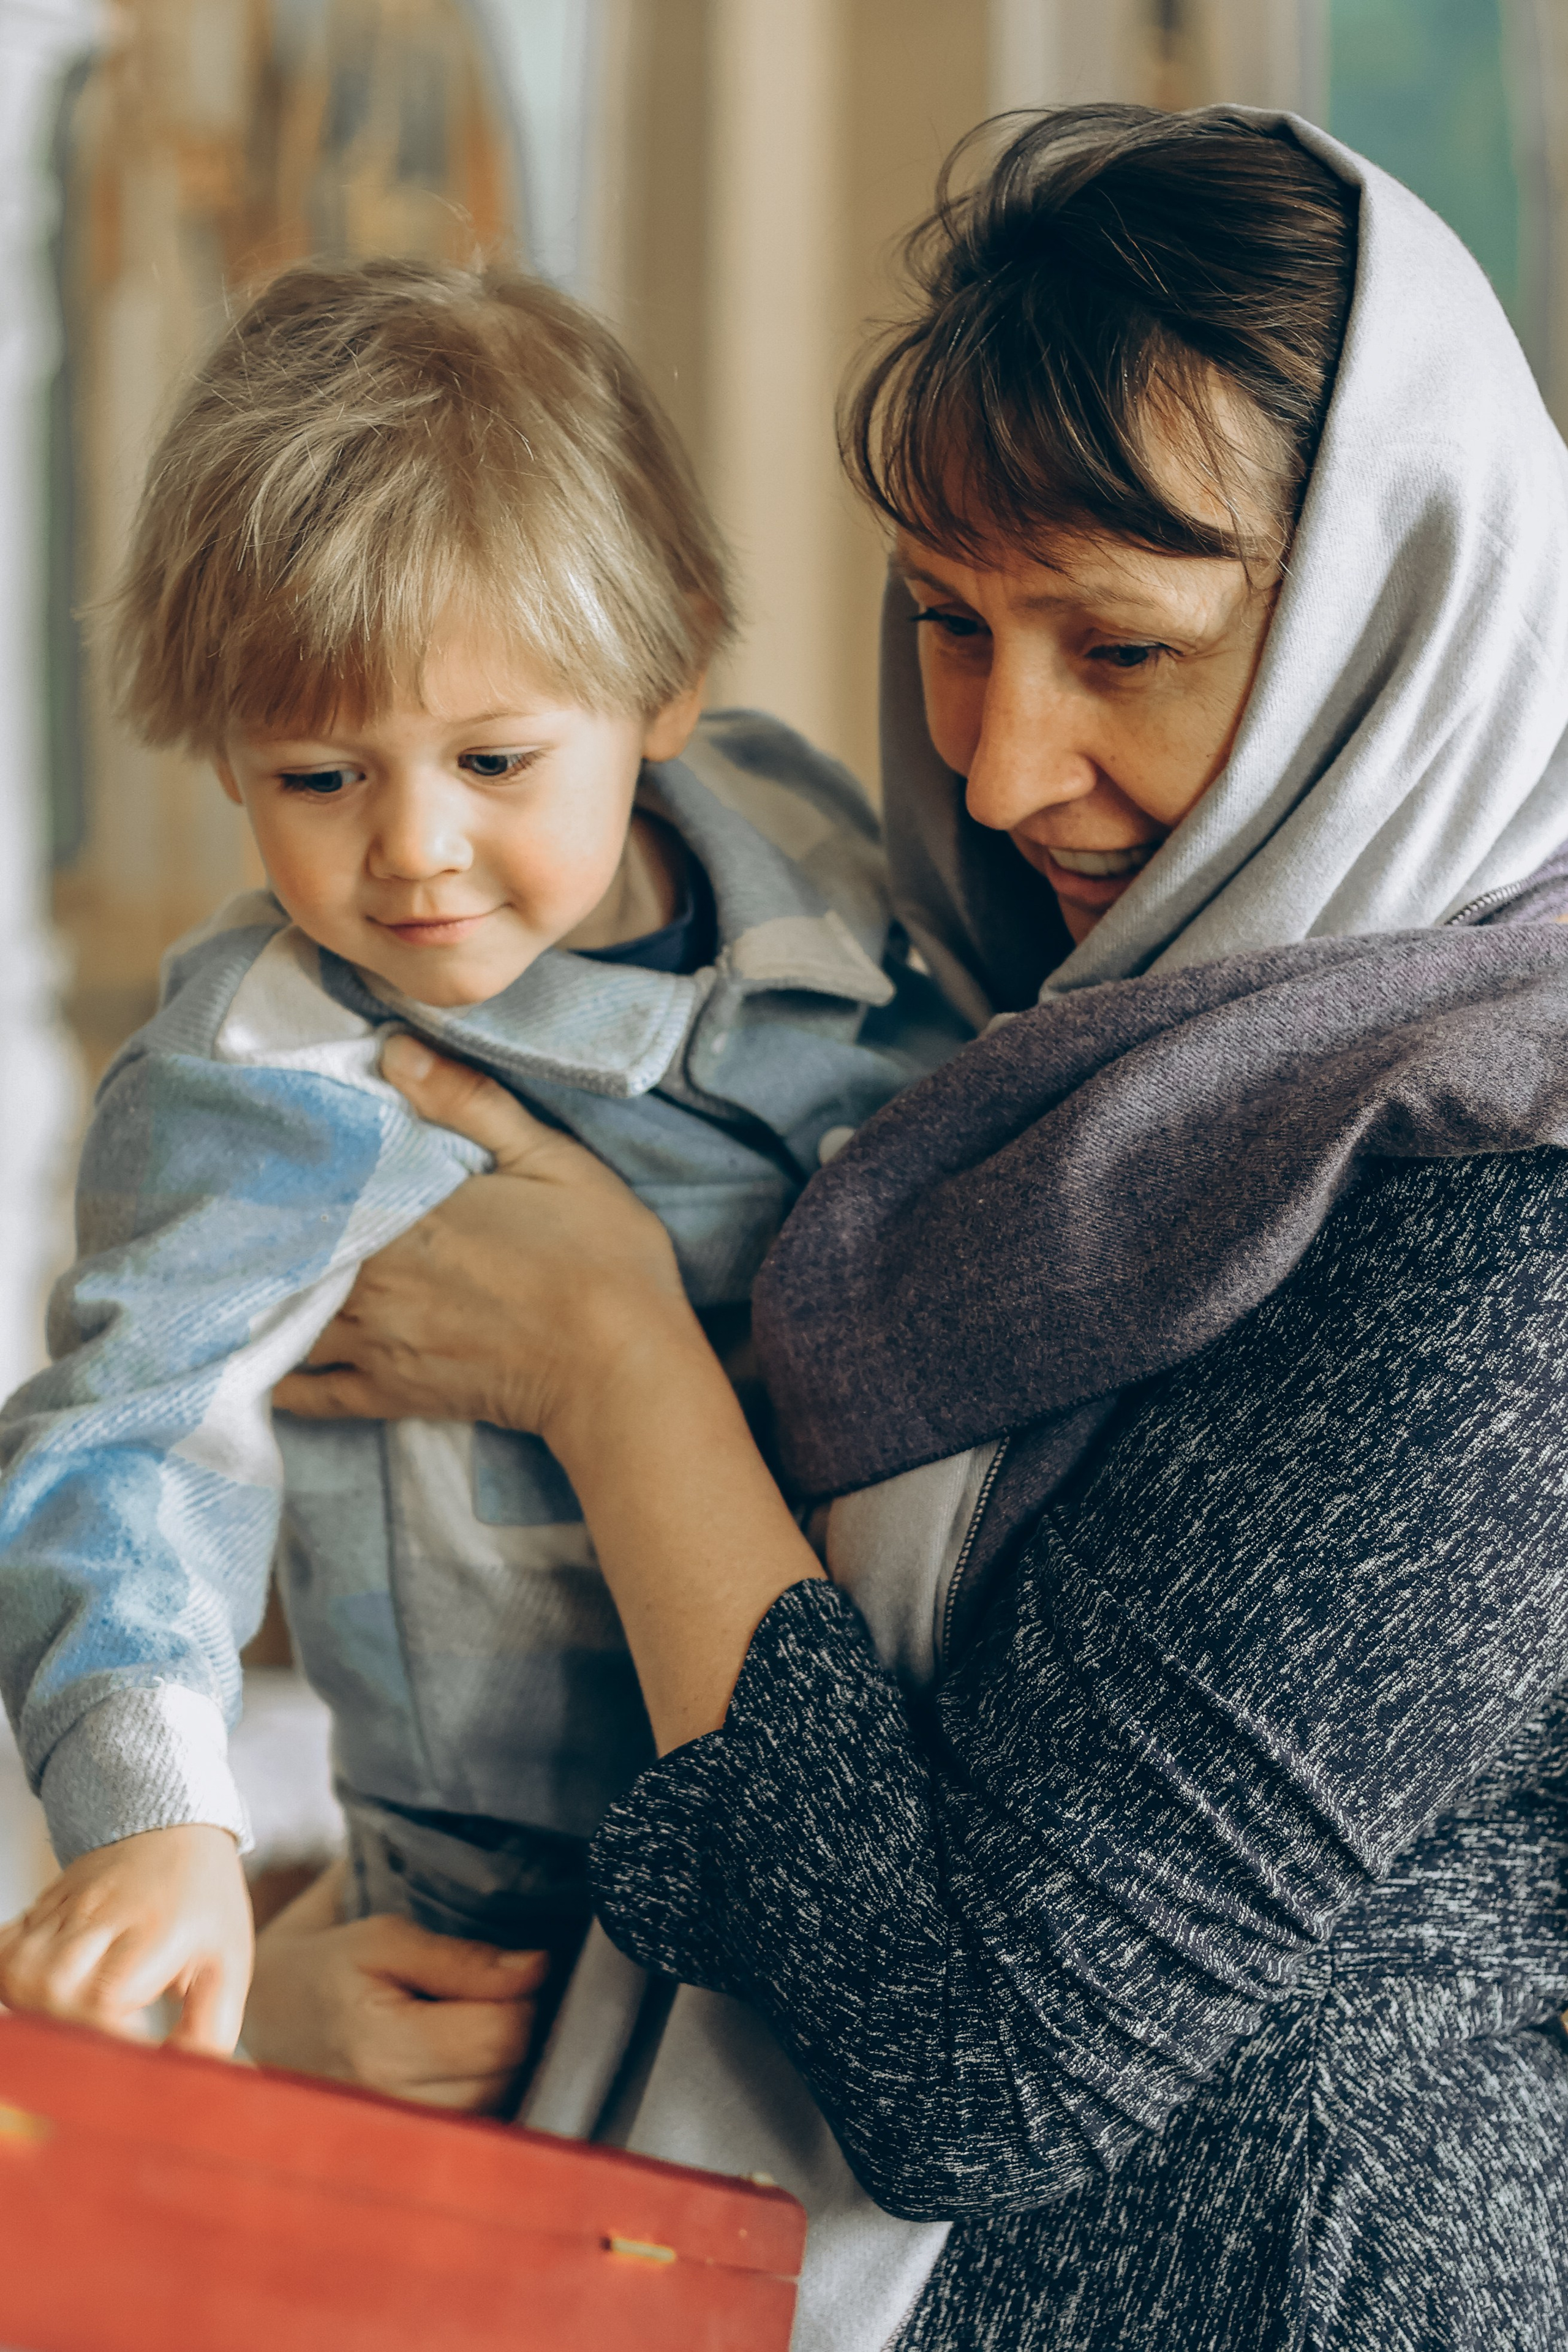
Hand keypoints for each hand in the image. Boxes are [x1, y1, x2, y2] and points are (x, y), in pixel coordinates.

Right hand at [0, 1824, 251, 2054]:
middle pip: (51, 2002)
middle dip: (78, 2033)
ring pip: (19, 1983)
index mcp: (151, 1932)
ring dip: (44, 2012)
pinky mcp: (33, 1912)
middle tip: (114, 2030)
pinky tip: (51, 1988)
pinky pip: (2, 1960)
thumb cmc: (203, 1900)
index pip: (100, 2010)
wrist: (174, 1829)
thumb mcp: (227, 1963)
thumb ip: (208, 2032)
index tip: (132, 2056)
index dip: (111, 2049)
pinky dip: (15, 1982)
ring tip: (84, 2010)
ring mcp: (58, 1912)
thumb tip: (182, 2086)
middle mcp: (96, 1919)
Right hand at [243, 1862, 544, 2111]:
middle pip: (507, 2070)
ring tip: (465, 2019)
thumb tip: (537, 1969)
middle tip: (486, 1988)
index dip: (522, 1991)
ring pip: (499, 2099)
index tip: (510, 1964)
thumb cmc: (325, 1968)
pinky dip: (481, 2085)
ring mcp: (396, 2135)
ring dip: (502, 2058)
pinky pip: (474, 2120)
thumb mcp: (385, 1939)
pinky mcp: (402, 2149)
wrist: (263, 2018)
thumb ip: (462, 1959)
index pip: (503, 2032)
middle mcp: (391, 2105)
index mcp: (383, 2048)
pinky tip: (459, 2055)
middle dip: (516, 2023)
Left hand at [273, 1033, 692, 1440]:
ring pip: (286, 1319)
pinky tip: (262, 1358)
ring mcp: (376, 1343)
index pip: (317, 1183)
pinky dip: (280, 1377)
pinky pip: (311, 1393)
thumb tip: (393, 1049)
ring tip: (236, 1273)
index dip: (285, 1166)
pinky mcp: (391, 1395)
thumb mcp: (549, 1157)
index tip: (261, 1144)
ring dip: (263, 1296)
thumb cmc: (601, 1257)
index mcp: (406, 1215)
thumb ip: (468, 1101)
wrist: (623, 1369)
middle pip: (287, 1251)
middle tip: (228, 1205)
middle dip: (263, 1229)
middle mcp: (372, 1281)